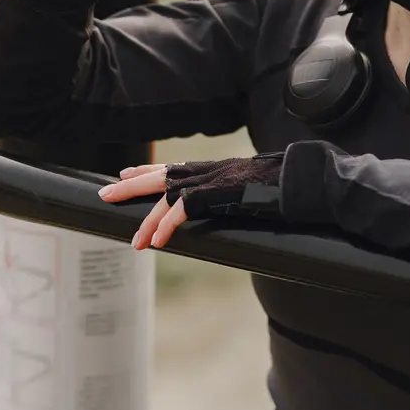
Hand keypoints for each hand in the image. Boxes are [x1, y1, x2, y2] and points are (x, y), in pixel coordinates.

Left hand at [97, 153, 285, 249]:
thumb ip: (236, 195)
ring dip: (147, 219)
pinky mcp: (221, 193)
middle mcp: (211, 170)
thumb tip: (232, 208)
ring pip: (168, 194)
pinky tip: (158, 241)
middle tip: (105, 195)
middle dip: (132, 186)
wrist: (304, 178)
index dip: (148, 170)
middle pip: (162, 175)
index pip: (174, 166)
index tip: (125, 173)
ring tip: (134, 242)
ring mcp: (215, 180)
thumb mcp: (253, 189)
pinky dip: (168, 223)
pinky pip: (186, 207)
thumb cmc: (285, 186)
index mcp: (216, 169)